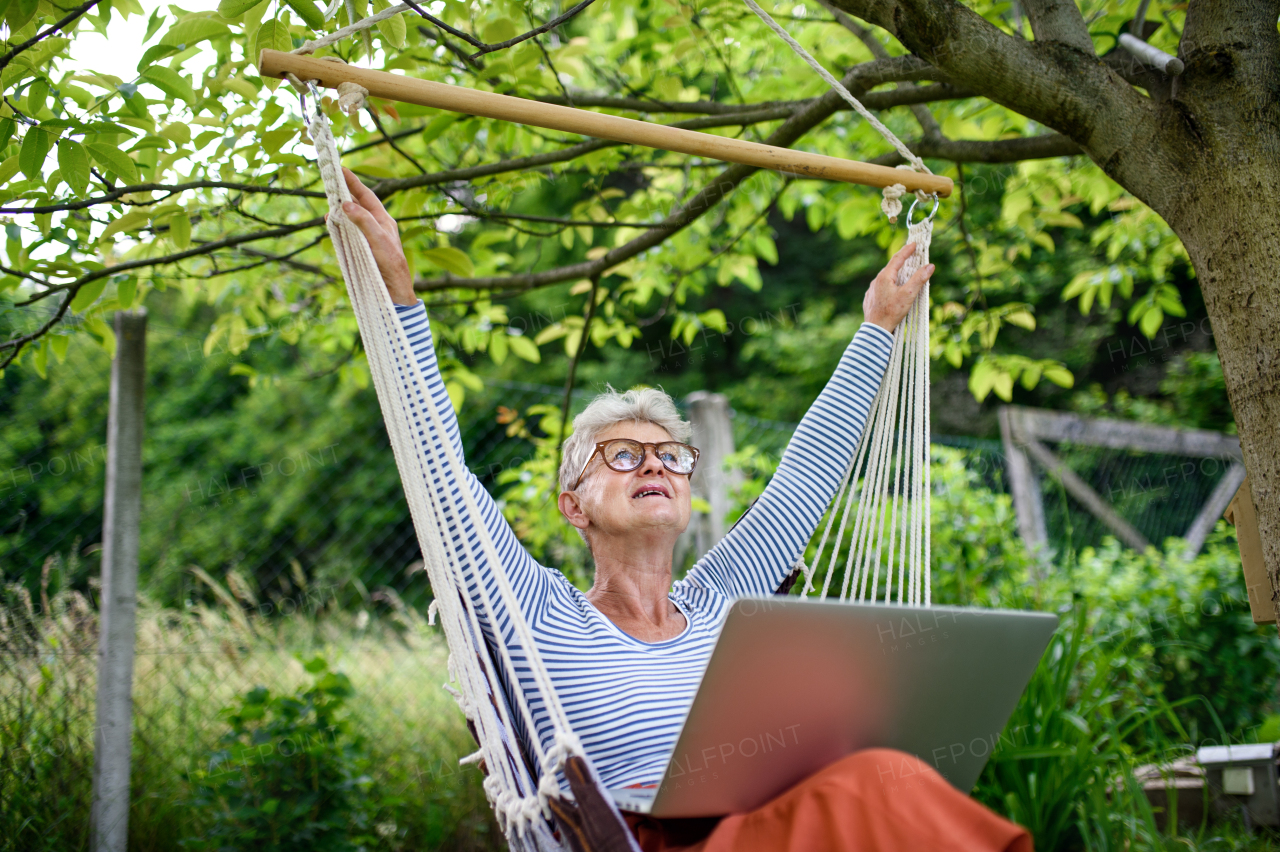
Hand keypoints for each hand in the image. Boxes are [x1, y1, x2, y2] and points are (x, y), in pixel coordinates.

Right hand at [333, 167, 415, 305]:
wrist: (393, 291)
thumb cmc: (391, 264)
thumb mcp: (379, 240)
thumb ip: (364, 221)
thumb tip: (346, 204)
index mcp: (383, 220)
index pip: (367, 196)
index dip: (354, 182)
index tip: (341, 168)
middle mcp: (375, 226)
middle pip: (357, 205)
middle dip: (344, 192)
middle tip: (330, 181)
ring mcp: (366, 237)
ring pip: (350, 218)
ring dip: (339, 208)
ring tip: (328, 199)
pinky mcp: (359, 249)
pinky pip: (346, 232)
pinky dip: (337, 225)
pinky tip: (331, 222)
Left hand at [862, 242, 933, 331]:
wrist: (876, 329)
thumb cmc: (892, 311)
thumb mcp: (908, 294)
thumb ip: (919, 279)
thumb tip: (930, 266)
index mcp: (884, 277)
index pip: (897, 259)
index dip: (907, 250)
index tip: (914, 243)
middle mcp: (876, 281)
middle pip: (890, 267)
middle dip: (901, 261)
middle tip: (910, 254)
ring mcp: (872, 290)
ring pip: (885, 278)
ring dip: (895, 273)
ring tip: (903, 271)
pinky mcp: (870, 298)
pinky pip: (881, 287)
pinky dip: (889, 284)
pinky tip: (892, 288)